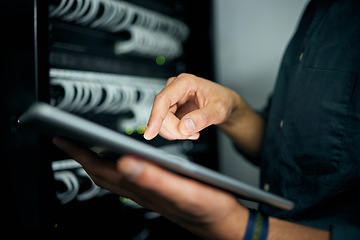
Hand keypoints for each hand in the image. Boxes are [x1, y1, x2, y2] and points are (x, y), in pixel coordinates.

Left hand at [53, 137, 247, 238]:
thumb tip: (124, 163)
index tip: (63, 139)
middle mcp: (142, 192)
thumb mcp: (184, 191)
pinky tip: (122, 161)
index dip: (80, 154)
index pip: (102, 170)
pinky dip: (117, 167)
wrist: (224, 223)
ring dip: (96, 162)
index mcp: (144, 188)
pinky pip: (128, 179)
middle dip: (81, 156)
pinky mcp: (158, 193)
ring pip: (114, 177)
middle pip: (102, 174)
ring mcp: (148, 193)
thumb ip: (154, 179)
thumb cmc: (209, 208)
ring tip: (88, 149)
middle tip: (68, 141)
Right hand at [144, 73, 240, 140]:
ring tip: (193, 131)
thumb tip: (185, 126)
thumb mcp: (219, 109)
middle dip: (175, 129)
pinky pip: (165, 126)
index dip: (155, 117)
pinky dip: (176, 133)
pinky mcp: (170, 110)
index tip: (150, 133)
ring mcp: (171, 100)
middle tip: (192, 134)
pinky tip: (189, 131)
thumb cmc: (221, 100)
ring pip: (161, 122)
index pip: (163, 99)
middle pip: (162, 114)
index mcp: (185, 82)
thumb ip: (203, 118)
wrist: (223, 103)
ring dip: (176, 132)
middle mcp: (174, 89)